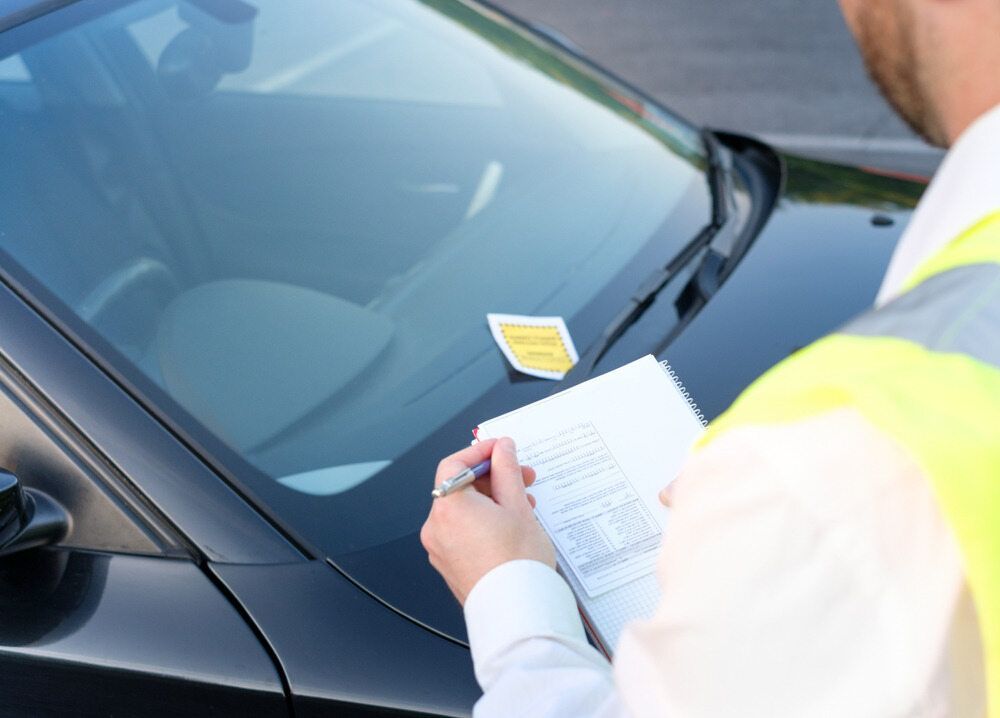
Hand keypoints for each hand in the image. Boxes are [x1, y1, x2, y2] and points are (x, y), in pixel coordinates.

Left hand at [421, 437, 555, 604]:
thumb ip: (507, 470)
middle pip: (460, 488)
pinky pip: (463, 532)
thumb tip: (502, 449)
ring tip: (524, 507)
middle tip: (523, 478)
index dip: (480, 452)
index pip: (454, 464)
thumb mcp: (518, 506)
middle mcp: (436, 527)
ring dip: (492, 501)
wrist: (518, 612)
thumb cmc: (518, 565)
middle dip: (494, 479)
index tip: (501, 450)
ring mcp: (440, 549)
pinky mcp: (449, 565)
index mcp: (449, 508)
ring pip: (464, 511)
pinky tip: (510, 527)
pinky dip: (484, 522)